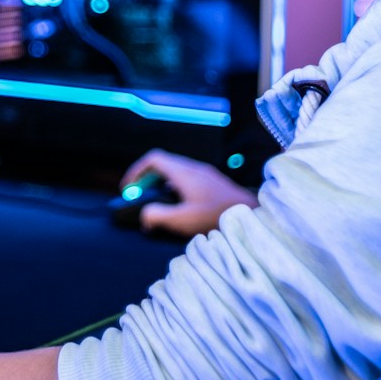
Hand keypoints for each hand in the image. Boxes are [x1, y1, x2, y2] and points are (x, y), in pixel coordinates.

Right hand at [121, 149, 256, 237]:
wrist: (251, 215)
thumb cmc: (217, 217)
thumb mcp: (182, 220)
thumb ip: (157, 215)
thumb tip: (144, 215)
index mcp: (183, 173)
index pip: (153, 159)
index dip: (136, 171)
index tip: (129, 188)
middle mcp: (193, 168)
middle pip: (162, 163)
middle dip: (146, 178)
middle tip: (139, 196)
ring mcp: (204, 174)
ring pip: (175, 170)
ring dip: (161, 184)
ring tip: (157, 203)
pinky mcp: (212, 182)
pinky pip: (186, 177)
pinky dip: (174, 187)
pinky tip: (178, 206)